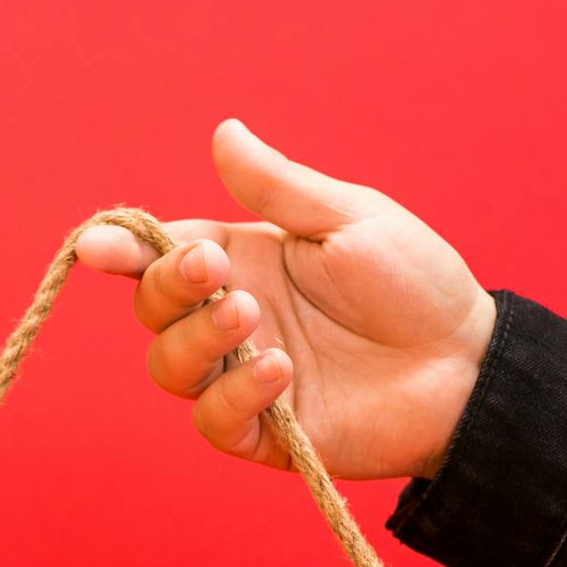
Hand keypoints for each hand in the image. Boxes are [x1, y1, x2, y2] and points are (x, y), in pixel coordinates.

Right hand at [75, 119, 494, 480]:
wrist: (467, 366)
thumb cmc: (415, 284)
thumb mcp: (348, 219)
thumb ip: (278, 188)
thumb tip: (223, 132)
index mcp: (243, 262)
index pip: (161, 255)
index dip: (123, 249)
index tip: (99, 245)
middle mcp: (233, 321)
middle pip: (152, 311)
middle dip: (166, 287)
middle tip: (214, 270)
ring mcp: (243, 379)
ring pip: (171, 368)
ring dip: (196, 340)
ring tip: (249, 317)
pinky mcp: (267, 434)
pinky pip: (216, 423)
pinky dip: (234, 396)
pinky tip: (279, 370)